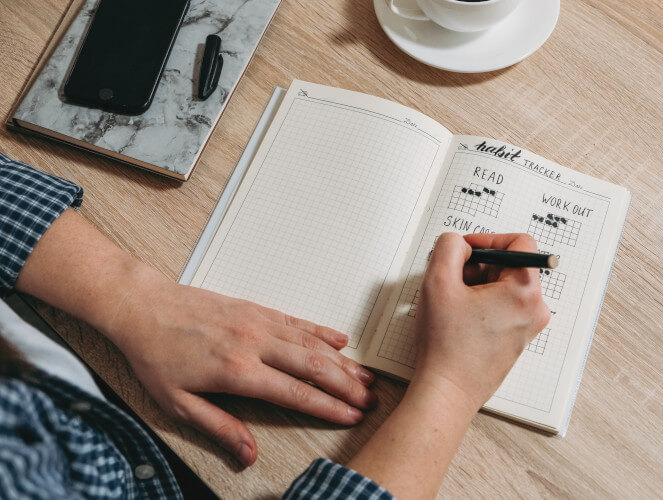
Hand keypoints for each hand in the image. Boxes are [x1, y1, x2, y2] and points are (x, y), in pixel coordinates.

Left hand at [16, 209, 375, 467]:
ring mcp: (257, 322)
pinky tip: (338, 340)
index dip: (327, 406)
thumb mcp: (178, 403)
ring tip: (364, 375)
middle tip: (369, 398)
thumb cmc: (156, 354)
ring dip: (341, 360)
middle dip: (346, 384)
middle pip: (314, 365)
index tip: (350, 416)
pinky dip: (321, 332)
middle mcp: (254, 343)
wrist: (143, 307)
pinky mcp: (255, 308)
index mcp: (237, 371)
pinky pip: (296, 321)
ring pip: (311, 342)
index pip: (295, 392)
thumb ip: (218, 427)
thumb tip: (248, 453)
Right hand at [347, 232, 549, 497]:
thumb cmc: (446, 347)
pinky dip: (480, 305)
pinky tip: (458, 320)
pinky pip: (501, 307)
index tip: (466, 249)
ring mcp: (526, 327)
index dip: (488, 239)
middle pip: (510, 265)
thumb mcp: (438, 281)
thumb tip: (459, 243)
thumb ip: (448, 246)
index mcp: (525, 292)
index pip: (520, 243)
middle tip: (452, 281)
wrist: (447, 392)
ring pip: (503, 287)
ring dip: (476, 286)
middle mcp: (534, 310)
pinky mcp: (515, 340)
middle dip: (478, 266)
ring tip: (453, 305)